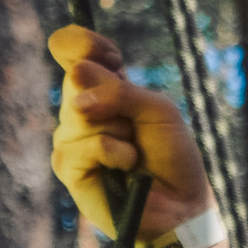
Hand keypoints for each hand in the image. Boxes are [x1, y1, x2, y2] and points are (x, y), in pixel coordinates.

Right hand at [48, 27, 212, 245]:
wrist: (179, 205)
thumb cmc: (172, 156)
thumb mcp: (157, 109)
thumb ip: (121, 91)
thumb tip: (77, 92)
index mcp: (101, 87)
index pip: (73, 48)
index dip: (84, 43)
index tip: (113, 57)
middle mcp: (80, 109)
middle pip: (76, 78)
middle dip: (113, 99)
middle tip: (133, 127)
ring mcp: (70, 137)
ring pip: (81, 113)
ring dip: (119, 131)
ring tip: (132, 154)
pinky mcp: (68, 167)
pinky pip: (86, 145)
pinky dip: (114, 153)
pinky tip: (126, 168)